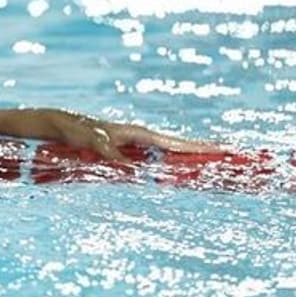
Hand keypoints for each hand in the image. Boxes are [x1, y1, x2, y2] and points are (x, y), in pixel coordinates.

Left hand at [47, 109, 222, 161]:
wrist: (59, 125)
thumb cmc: (73, 130)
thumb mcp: (89, 140)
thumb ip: (108, 150)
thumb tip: (131, 168)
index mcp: (138, 134)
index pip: (176, 143)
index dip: (200, 148)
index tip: (225, 151)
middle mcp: (142, 138)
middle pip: (181, 146)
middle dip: (206, 152)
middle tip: (236, 156)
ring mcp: (137, 146)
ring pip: (172, 153)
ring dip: (194, 157)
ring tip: (219, 162)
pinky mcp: (129, 154)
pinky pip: (157, 161)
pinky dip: (173, 163)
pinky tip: (182, 171)